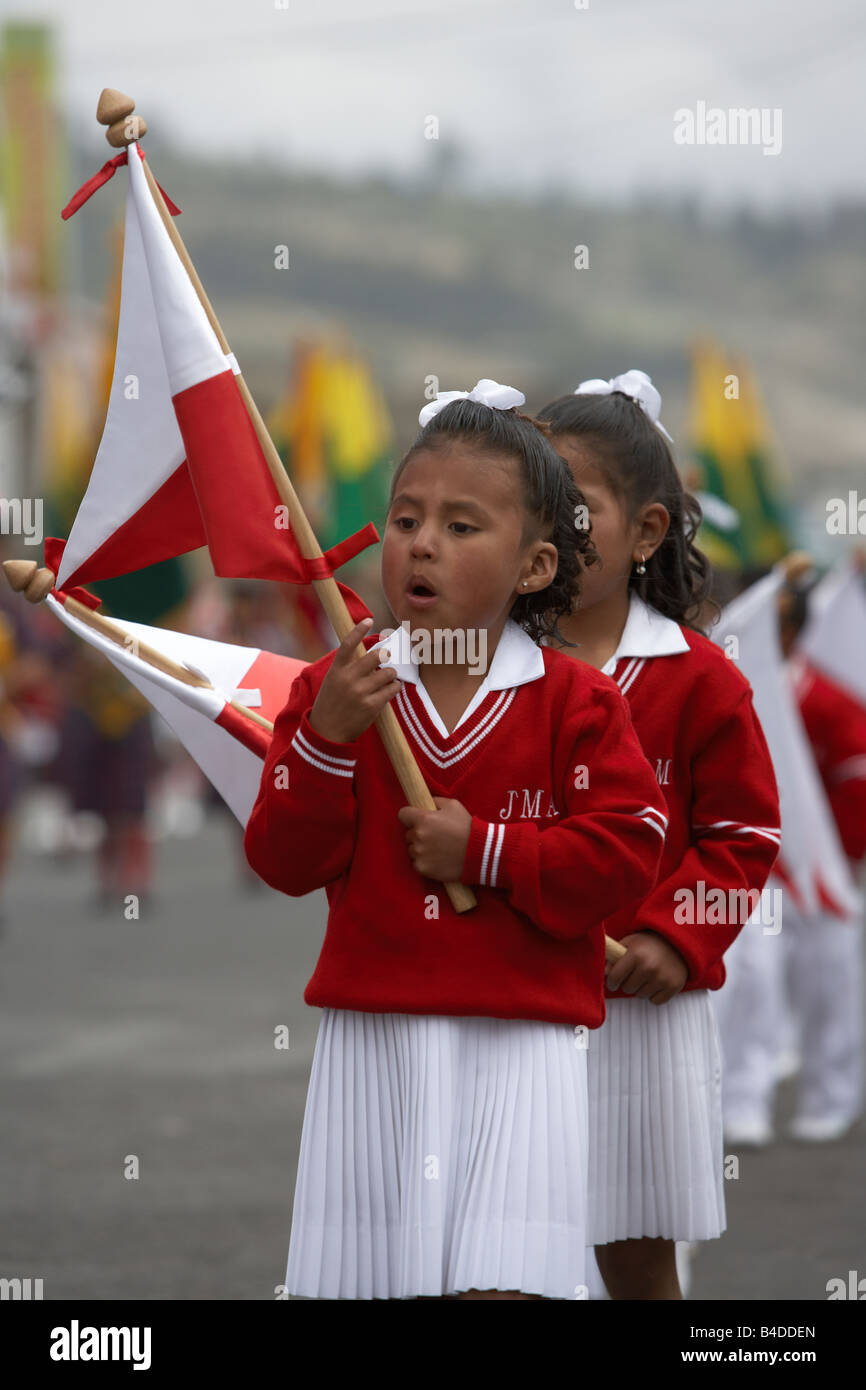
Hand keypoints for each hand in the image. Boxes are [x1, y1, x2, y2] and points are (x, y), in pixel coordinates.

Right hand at [308, 617, 401, 743]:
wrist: (327, 732)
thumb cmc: (331, 704)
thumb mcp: (332, 682)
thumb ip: (347, 668)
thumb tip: (369, 655)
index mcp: (336, 670)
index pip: (348, 644)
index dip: (359, 630)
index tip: (369, 620)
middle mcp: (348, 679)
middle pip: (376, 656)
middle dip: (385, 655)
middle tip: (386, 657)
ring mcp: (360, 692)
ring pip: (388, 673)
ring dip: (391, 674)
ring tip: (387, 679)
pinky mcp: (372, 705)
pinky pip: (392, 689)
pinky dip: (394, 687)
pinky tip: (391, 689)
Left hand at [396, 797, 472, 880]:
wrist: (479, 853)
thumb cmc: (467, 827)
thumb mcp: (454, 805)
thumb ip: (435, 801)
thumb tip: (426, 803)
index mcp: (423, 819)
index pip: (402, 814)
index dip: (410, 816)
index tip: (416, 819)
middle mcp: (418, 836)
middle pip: (408, 833)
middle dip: (418, 834)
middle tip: (434, 836)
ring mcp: (419, 853)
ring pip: (412, 849)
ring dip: (420, 848)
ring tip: (438, 849)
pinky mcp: (423, 868)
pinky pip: (416, 863)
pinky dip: (424, 862)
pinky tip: (437, 860)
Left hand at [604, 930, 688, 1004]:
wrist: (677, 942)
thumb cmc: (649, 943)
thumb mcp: (629, 943)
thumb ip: (614, 956)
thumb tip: (605, 974)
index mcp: (636, 955)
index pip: (614, 978)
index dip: (611, 981)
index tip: (613, 982)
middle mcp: (649, 967)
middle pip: (627, 988)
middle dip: (628, 983)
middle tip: (634, 974)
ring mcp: (662, 978)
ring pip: (641, 995)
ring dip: (641, 989)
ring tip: (646, 976)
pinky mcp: (673, 986)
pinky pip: (655, 1001)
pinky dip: (654, 995)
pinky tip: (656, 982)